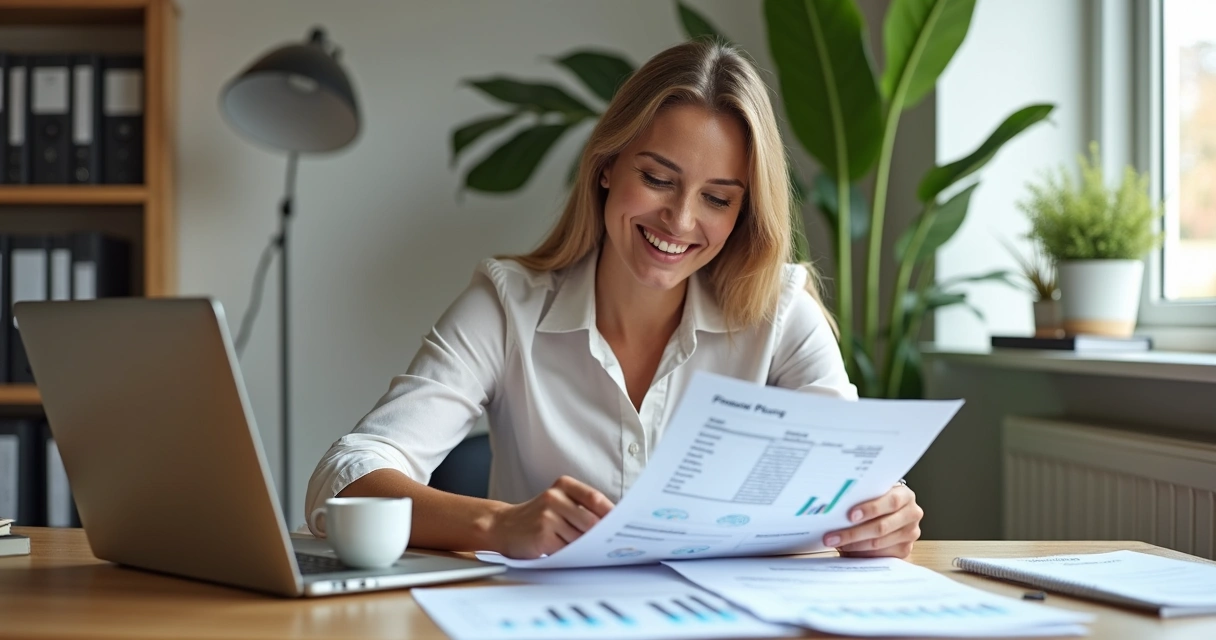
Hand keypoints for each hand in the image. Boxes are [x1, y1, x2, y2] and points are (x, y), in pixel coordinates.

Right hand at [489, 475, 614, 558]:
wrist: (503, 526)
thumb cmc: (538, 517)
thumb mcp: (559, 502)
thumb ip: (582, 508)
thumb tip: (612, 524)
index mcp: (563, 485)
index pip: (596, 498)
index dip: (612, 513)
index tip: (625, 524)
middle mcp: (554, 497)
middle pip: (591, 521)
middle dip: (602, 535)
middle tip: (613, 543)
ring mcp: (547, 517)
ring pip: (581, 537)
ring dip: (587, 547)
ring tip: (590, 550)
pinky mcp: (542, 536)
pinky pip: (567, 549)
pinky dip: (574, 555)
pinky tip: (573, 554)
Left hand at [822, 483, 921, 557]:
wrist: (887, 513)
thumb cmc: (875, 501)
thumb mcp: (872, 494)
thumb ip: (862, 497)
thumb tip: (834, 506)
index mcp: (905, 495)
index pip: (891, 501)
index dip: (871, 509)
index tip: (850, 515)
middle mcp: (912, 514)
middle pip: (882, 527)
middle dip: (854, 532)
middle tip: (833, 536)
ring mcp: (910, 533)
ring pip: (878, 543)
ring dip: (853, 544)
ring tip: (835, 542)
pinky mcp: (904, 549)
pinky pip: (880, 554)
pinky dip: (861, 553)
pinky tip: (847, 548)